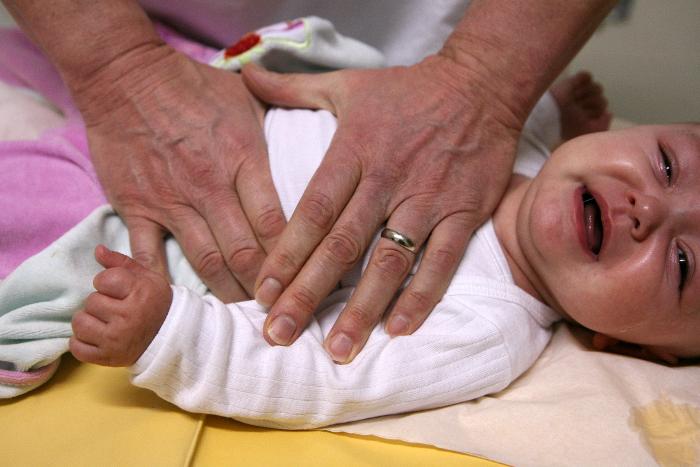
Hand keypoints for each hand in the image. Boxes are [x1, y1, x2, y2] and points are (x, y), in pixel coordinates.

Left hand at [70, 245, 172, 366]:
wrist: (170, 337)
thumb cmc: (155, 303)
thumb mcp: (146, 277)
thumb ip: (120, 262)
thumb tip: (97, 250)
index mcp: (140, 293)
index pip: (103, 280)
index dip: (107, 283)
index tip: (118, 290)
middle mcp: (128, 317)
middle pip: (91, 302)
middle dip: (99, 302)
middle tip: (114, 308)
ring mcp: (116, 340)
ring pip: (80, 323)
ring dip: (88, 320)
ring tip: (103, 321)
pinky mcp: (107, 358)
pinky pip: (77, 347)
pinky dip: (82, 341)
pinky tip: (97, 336)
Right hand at [74, 44, 285, 301]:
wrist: (124, 73)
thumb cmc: (193, 85)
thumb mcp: (247, 99)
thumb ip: (278, 129)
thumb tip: (311, 151)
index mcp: (244, 159)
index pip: (276, 223)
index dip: (295, 259)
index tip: (308, 281)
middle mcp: (211, 186)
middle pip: (246, 253)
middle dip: (267, 289)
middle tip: (281, 311)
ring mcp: (171, 201)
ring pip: (206, 263)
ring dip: (228, 295)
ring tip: (245, 318)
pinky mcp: (136, 207)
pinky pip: (148, 257)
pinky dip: (161, 285)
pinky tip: (179, 307)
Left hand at [243, 57, 520, 362]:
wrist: (480, 84)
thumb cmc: (407, 90)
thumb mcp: (347, 83)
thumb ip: (292, 88)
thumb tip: (245, 73)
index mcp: (353, 152)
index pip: (312, 211)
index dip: (286, 254)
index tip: (262, 293)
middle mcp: (386, 179)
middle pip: (341, 245)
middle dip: (308, 293)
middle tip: (280, 334)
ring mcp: (427, 199)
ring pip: (390, 261)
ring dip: (363, 308)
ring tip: (338, 349)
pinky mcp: (464, 212)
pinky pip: (442, 261)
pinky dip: (422, 296)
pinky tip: (398, 328)